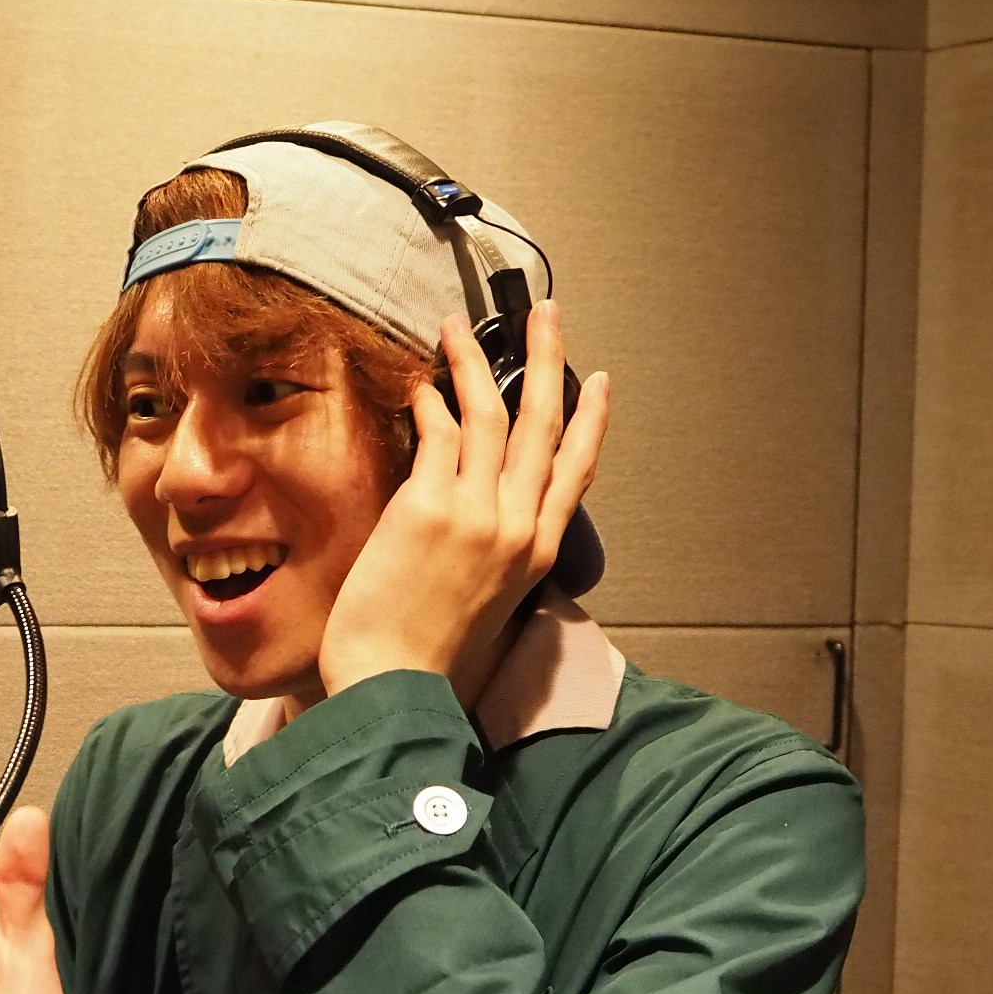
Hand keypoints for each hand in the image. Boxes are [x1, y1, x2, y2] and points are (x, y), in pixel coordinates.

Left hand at [319, 301, 609, 701]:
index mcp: (536, 552)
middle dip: (546, 359)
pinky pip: (437, 433)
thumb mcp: (488, 598)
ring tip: (460, 326)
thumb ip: (496, 548)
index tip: (600, 381)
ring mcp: (476, 513)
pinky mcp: (429, 506)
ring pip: (490, 414)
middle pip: (544, 424)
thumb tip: (480, 501)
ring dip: (477, 361)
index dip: (592, 420)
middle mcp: (516, 526)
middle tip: (542, 313)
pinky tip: (420, 383)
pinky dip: (430, 401)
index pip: (576, 470)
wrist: (393, 681)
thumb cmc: (426, 649)